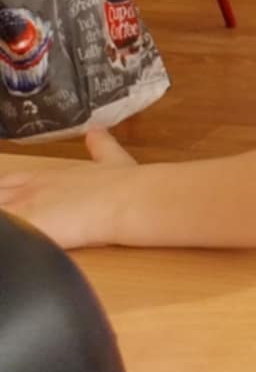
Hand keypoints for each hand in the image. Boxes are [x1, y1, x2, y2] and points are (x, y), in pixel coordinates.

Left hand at [0, 129, 136, 249]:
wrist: (127, 199)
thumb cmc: (123, 184)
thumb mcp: (111, 159)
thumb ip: (100, 146)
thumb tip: (97, 131)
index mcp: (46, 175)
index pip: (9, 181)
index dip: (4, 191)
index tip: (9, 198)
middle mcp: (31, 188)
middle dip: (3, 201)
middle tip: (17, 213)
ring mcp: (24, 207)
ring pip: (0, 210)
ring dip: (8, 221)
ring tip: (17, 227)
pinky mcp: (24, 226)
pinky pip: (6, 233)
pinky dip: (9, 236)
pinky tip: (17, 240)